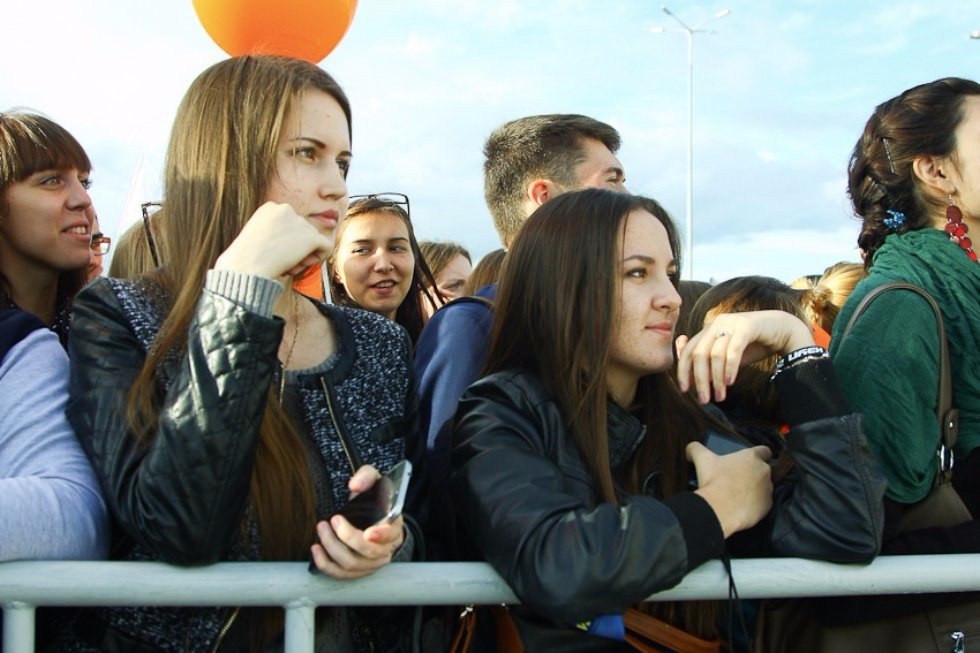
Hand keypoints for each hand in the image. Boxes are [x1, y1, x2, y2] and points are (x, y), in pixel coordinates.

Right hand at [213, 202, 332, 281]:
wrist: (245, 266)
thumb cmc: (245, 260)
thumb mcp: (257, 239)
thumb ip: (276, 235)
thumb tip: (293, 242)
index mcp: (270, 208)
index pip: (289, 225)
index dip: (284, 243)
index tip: (272, 254)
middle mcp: (286, 209)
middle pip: (302, 232)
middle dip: (295, 250)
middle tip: (281, 263)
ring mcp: (299, 222)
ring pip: (313, 241)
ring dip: (303, 257)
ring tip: (286, 267)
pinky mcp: (311, 236)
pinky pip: (326, 247)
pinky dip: (319, 258)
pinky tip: (302, 266)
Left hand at [310, 465, 404, 578]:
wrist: (376, 518)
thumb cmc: (376, 500)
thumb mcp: (375, 482)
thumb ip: (366, 477)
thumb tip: (355, 485)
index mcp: (394, 526)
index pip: (391, 535)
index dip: (381, 535)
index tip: (368, 532)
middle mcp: (386, 548)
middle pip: (368, 552)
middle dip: (347, 536)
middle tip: (333, 520)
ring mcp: (372, 563)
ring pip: (352, 564)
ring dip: (333, 547)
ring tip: (322, 528)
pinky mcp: (358, 571)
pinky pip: (341, 574)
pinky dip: (326, 564)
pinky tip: (316, 549)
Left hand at [675, 310, 813, 403]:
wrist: (783, 330)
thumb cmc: (753, 346)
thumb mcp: (728, 358)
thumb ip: (712, 366)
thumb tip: (695, 383)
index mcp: (708, 330)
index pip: (688, 351)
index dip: (683, 371)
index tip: (684, 390)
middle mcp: (716, 324)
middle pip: (698, 354)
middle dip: (699, 380)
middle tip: (704, 400)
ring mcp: (731, 323)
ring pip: (715, 355)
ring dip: (716, 379)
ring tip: (720, 396)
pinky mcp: (746, 326)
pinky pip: (733, 350)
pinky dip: (730, 368)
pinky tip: (730, 383)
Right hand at [688, 441, 772, 537]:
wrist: (719, 509)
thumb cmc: (714, 481)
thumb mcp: (701, 459)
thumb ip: (696, 448)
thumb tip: (690, 448)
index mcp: (751, 457)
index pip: (765, 451)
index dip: (759, 454)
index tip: (751, 460)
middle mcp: (764, 471)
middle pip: (764, 470)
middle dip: (754, 473)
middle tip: (738, 478)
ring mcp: (767, 489)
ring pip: (764, 487)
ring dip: (755, 489)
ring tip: (739, 494)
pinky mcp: (767, 506)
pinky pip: (763, 503)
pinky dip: (756, 504)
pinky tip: (742, 505)